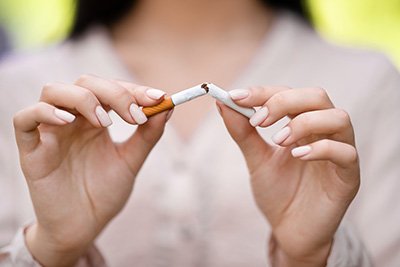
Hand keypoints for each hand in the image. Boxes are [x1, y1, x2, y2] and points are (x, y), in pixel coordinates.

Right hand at [13, 75, 169, 266]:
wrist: (83, 227)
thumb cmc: (104, 193)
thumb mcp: (131, 161)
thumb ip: (147, 135)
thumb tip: (166, 107)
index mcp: (95, 120)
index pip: (111, 88)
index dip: (134, 89)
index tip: (159, 98)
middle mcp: (73, 120)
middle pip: (85, 83)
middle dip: (115, 93)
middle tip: (135, 115)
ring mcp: (50, 132)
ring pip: (53, 91)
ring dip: (83, 98)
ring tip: (105, 123)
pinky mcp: (31, 150)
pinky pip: (24, 119)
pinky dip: (44, 112)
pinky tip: (68, 122)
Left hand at [218, 86, 359, 266]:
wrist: (289, 231)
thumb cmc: (277, 193)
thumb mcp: (256, 160)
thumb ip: (242, 132)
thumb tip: (222, 103)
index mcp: (301, 124)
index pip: (288, 93)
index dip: (263, 92)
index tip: (236, 97)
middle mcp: (323, 132)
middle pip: (316, 96)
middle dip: (284, 102)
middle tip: (259, 121)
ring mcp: (339, 152)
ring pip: (338, 118)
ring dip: (304, 122)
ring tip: (279, 140)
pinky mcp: (348, 176)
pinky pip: (346, 152)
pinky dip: (321, 148)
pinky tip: (297, 156)